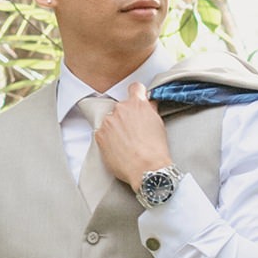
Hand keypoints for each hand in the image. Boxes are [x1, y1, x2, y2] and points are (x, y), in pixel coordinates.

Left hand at [94, 75, 173, 193]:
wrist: (146, 169)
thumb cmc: (155, 150)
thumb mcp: (158, 124)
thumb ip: (151, 110)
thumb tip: (149, 104)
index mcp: (137, 104)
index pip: (134, 88)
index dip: (136, 94)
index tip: (136, 100)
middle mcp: (121, 109)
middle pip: (121, 107)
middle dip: (126, 116)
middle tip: (133, 131)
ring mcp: (108, 121)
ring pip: (110, 120)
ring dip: (115, 128)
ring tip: (125, 143)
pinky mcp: (99, 134)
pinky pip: (102, 133)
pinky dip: (108, 139)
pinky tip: (117, 148)